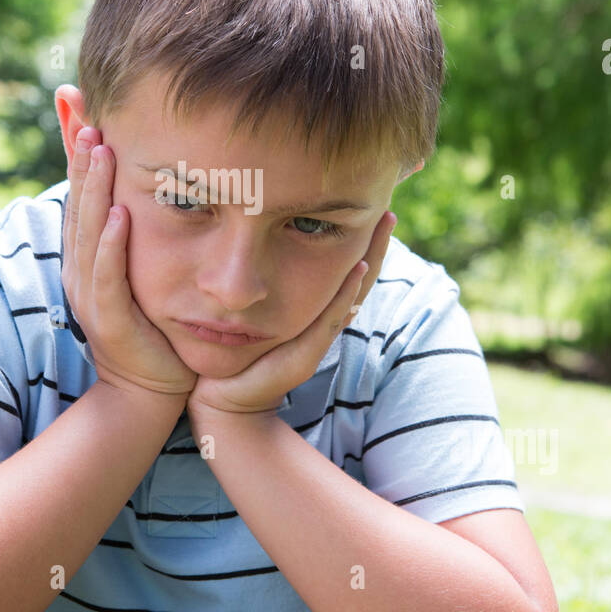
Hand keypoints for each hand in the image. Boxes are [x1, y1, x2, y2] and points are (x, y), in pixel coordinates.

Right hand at [61, 127, 197, 398]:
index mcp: (88, 259)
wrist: (151, 393)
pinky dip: (111, 245)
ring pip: (88, 232)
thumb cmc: (153, 330)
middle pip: (79, 205)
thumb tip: (144, 193)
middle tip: (85, 114)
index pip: (81, 198)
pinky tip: (120, 215)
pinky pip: (108, 277)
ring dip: (93, 189)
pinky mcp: (109, 321)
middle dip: (81, 160)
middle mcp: (81, 272)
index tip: (83, 112)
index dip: (79, 156)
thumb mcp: (141, 273)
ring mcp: (90, 296)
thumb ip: (137, 236)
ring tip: (99, 148)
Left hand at [186, 209, 398, 419]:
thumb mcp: (250, 316)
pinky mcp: (305, 355)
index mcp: (312, 314)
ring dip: (371, 258)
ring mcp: (316, 339)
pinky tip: (358, 265)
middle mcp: (321, 325)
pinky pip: (331, 318)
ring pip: (353, 294)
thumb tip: (257, 251)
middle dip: (375, 245)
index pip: (345, 273)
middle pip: (359, 280)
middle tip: (389, 211)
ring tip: (383, 226)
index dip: (362, 244)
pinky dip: (347, 291)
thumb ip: (259, 290)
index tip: (372, 209)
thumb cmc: (231, 357)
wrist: (221, 402)